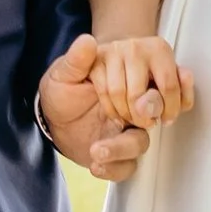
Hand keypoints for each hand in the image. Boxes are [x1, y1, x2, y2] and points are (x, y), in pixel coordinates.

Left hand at [37, 35, 160, 182]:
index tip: (100, 92)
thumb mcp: (63, 73)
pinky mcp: (121, 152)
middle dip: (133, 116)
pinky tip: (98, 166)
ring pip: (142, 142)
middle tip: (110, 118)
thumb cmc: (65, 90)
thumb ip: (76, 60)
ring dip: (120, 148)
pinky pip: (129, 167)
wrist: (56, 118)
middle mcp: (137, 102)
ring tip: (96, 151)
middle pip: (154, 110)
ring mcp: (130, 130)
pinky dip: (114, 169)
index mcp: (131, 75)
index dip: (125, 91)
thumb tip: (87, 42)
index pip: (148, 82)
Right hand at [89, 30, 193, 133]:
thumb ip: (183, 87)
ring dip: (126, 114)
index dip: (170, 109)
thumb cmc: (149, 67)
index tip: (167, 118)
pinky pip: (102, 92)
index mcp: (159, 49)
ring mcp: (114, 52)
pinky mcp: (96, 60)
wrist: (124, 51)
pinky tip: (120, 113)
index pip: (168, 86)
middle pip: (138, 94)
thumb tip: (182, 94)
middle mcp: (136, 47)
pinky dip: (111, 110)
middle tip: (148, 122)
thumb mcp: (172, 74)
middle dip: (144, 117)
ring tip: (134, 118)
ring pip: (118, 94)